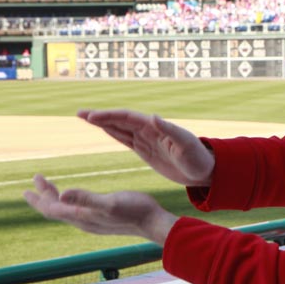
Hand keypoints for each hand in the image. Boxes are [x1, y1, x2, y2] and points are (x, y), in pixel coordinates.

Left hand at [23, 174, 177, 244]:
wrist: (154, 223)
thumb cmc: (134, 210)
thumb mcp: (109, 202)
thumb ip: (86, 199)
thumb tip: (62, 194)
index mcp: (81, 217)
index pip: (52, 208)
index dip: (40, 196)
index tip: (32, 182)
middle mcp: (83, 222)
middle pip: (55, 210)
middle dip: (42, 197)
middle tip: (33, 182)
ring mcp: (92, 222)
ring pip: (65, 211)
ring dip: (54, 199)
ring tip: (49, 188)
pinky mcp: (101, 220)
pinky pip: (76, 211)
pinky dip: (68, 202)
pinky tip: (74, 198)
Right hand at [77, 109, 214, 187]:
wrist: (204, 170)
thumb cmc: (197, 158)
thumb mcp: (185, 145)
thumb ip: (170, 130)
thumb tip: (153, 117)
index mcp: (155, 128)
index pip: (128, 118)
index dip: (109, 116)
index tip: (91, 117)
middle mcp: (149, 130)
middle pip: (120, 120)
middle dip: (100, 116)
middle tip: (80, 113)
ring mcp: (146, 139)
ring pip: (120, 128)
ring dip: (103, 122)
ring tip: (85, 117)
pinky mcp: (146, 150)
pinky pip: (126, 139)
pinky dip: (113, 132)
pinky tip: (104, 129)